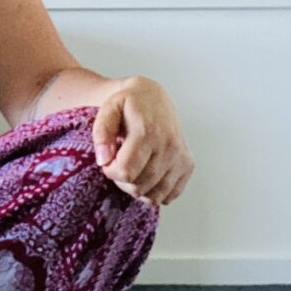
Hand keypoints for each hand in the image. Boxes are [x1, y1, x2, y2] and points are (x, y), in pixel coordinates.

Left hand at [91, 77, 193, 206]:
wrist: (153, 96)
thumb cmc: (128, 104)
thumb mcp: (109, 109)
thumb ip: (101, 132)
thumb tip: (103, 160)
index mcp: (148, 132)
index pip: (126, 171)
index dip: (110, 172)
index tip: (107, 162)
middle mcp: (169, 146)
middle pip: (139, 186)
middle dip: (121, 181)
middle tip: (118, 164)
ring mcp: (180, 157)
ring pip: (154, 195)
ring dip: (136, 188)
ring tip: (131, 169)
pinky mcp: (188, 164)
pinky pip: (169, 194)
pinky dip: (154, 192)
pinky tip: (145, 176)